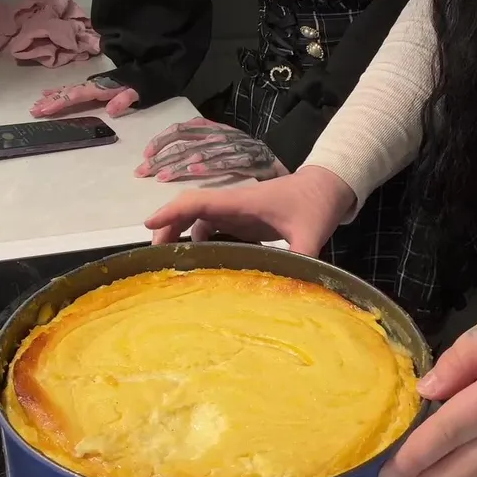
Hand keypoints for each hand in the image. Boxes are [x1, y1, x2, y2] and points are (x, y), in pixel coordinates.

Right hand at [31, 77, 139, 117]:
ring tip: (35, 105)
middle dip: (49, 102)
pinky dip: (57, 91)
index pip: (75, 96)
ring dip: (50, 97)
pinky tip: (47, 93)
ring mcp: (88, 85)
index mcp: (99, 88)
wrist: (143, 70)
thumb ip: (124, 100)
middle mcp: (90, 85)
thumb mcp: (136, 91)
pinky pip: (69, 88)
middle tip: (33, 110)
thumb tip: (110, 111)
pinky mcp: (89, 85)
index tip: (46, 109)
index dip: (60, 102)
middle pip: (66, 93)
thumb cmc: (138, 82)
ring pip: (65, 90)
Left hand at [135, 118, 286, 181]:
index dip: (162, 140)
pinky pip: (228, 161)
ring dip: (180, 165)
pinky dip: (210, 166)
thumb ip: (201, 156)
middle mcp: (224, 135)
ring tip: (163, 177)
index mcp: (215, 130)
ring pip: (203, 151)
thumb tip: (171, 173)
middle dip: (163, 157)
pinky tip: (193, 173)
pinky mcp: (252, 160)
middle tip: (145, 172)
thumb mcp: (224, 154)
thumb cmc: (251, 164)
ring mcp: (239, 146)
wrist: (289, 168)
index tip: (145, 155)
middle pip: (187, 142)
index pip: (183, 129)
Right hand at [144, 166, 356, 253]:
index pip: (198, 202)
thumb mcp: (312, 233)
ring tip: (172, 266)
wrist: (327, 188)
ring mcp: (236, 213)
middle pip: (189, 211)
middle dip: (168, 229)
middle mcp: (233, 205)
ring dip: (181, 237)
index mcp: (242, 202)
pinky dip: (199, 243)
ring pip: (198, 221)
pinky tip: (200, 265)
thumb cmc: (316, 203)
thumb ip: (302, 258)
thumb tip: (293, 288)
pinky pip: (212, 230)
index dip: (171, 212)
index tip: (149, 226)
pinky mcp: (241, 222)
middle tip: (156, 259)